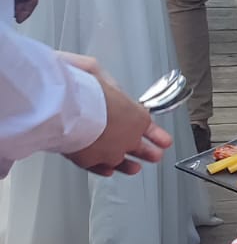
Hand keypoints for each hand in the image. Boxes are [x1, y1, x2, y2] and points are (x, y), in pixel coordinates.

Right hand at [59, 54, 171, 176]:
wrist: (65, 108)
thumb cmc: (83, 89)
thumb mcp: (99, 74)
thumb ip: (109, 85)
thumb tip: (109, 88)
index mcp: (136, 117)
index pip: (151, 128)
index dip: (158, 136)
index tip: (164, 141)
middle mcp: (127, 138)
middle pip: (142, 149)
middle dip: (150, 152)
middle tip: (155, 156)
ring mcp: (110, 152)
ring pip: (123, 162)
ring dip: (129, 165)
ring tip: (135, 168)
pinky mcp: (90, 162)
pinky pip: (100, 168)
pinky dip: (104, 169)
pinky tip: (108, 170)